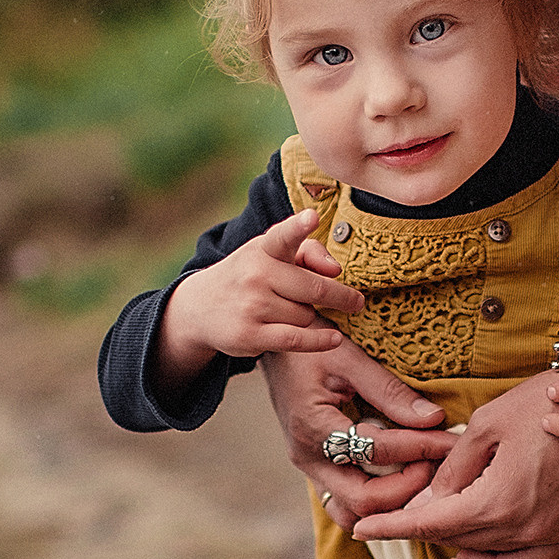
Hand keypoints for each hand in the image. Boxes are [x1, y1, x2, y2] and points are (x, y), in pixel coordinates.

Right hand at [158, 210, 363, 390]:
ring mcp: (251, 305)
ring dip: (309, 316)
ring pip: (306, 315)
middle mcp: (255, 274)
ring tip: (292, 312)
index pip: (282, 236)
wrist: (201, 307)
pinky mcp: (249, 335)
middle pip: (313, 288)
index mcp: (263, 248)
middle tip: (357, 302)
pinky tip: (334, 338)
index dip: (298, 227)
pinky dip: (319, 341)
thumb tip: (335, 270)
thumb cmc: (251, 275)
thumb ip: (309, 252)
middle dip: (340, 297)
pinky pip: (298, 340)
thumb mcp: (271, 254)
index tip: (312, 217)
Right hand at [260, 339, 460, 526]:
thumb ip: (389, 391)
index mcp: (313, 427)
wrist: (272, 348)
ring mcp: (309, 468)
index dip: (420, 448)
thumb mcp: (349, 357)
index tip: (450, 440)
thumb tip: (433, 418)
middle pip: (363, 501)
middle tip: (438, 466)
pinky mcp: (316, 470)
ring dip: (391, 503)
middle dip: (408, 488)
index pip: (376, 452)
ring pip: (352, 514)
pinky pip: (346, 503)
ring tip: (422, 476)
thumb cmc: (309, 346)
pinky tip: (402, 479)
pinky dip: (377, 500)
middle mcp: (307, 457)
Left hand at [351, 373, 558, 558]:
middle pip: (456, 539)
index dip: (391, 527)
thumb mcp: (486, 426)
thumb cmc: (544, 404)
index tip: (361, 529)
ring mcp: (550, 535)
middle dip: (420, 527)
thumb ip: (452, 471)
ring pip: (486, 552)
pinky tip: (471, 554)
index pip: (431, 524)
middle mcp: (522, 528)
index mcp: (497, 501)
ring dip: (452, 541)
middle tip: (390, 514)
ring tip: (426, 526)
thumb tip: (426, 505)